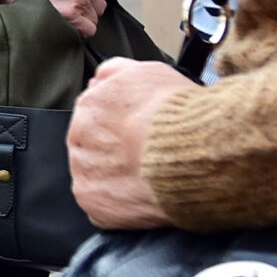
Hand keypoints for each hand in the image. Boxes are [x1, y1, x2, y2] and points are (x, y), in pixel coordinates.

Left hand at [69, 57, 190, 228]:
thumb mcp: (150, 73)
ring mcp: (83, 168)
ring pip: (94, 174)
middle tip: (148, 156)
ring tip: (150, 176)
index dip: (122, 128)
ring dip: (116, 177)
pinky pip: (99, 205)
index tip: (141, 135)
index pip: (95, 116)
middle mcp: (79, 134)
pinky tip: (142, 196)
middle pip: (91, 145)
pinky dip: (118, 205)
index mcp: (90, 104)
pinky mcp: (92, 199)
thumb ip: (116, 72)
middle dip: (116, 152)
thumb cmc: (181, 115)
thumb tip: (96, 80)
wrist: (197, 153)